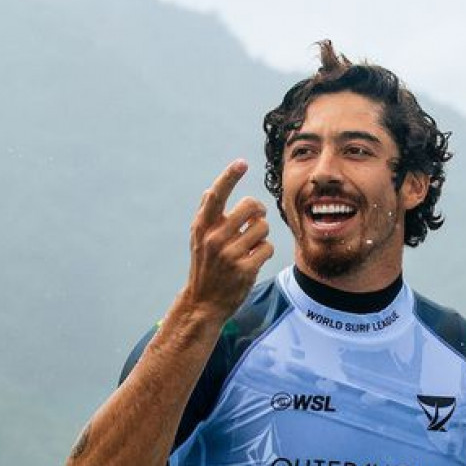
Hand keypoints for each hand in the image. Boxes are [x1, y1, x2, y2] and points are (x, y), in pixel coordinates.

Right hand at [183, 159, 274, 320]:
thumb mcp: (197, 240)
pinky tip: (254, 259)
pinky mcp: (244, 269)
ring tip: (251, 245)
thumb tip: (209, 190)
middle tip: (257, 219)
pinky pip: (267, 248)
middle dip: (259, 211)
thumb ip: (205, 215)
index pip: (216, 195)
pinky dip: (264, 252)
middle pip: (250, 207)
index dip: (229, 177)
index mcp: (202, 227)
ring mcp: (229, 254)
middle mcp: (214, 238)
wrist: (203, 302)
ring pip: (262, 227)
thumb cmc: (204, 266)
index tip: (241, 163)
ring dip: (262, 235)